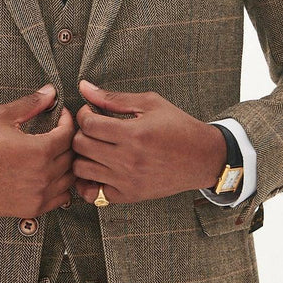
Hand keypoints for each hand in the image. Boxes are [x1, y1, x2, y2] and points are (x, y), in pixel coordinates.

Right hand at [0, 84, 74, 217]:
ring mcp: (40, 195)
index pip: (69, 134)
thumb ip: (30, 104)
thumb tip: (51, 91)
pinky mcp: (33, 209)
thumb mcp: (0, 116)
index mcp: (38, 150)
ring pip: (70, 177)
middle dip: (68, 140)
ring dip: (67, 163)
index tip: (61, 115)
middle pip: (72, 155)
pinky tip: (50, 173)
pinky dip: (61, 184)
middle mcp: (43, 175)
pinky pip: (62, 197)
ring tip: (56, 152)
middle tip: (59, 131)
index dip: (68, 121)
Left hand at [72, 80, 226, 204]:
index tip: (90, 112)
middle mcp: (128, 160)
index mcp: (134, 134)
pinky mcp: (129, 196)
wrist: (203, 158)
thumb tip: (83, 87)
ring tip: (93, 147)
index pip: (88, 124)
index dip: (83, 114)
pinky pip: (92, 194)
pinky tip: (96, 169)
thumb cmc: (177, 126)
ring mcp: (127, 181)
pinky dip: (87, 181)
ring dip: (82, 156)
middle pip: (80, 146)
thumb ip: (113, 97)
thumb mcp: (149, 104)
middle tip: (91, 129)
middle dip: (80, 132)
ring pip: (81, 169)